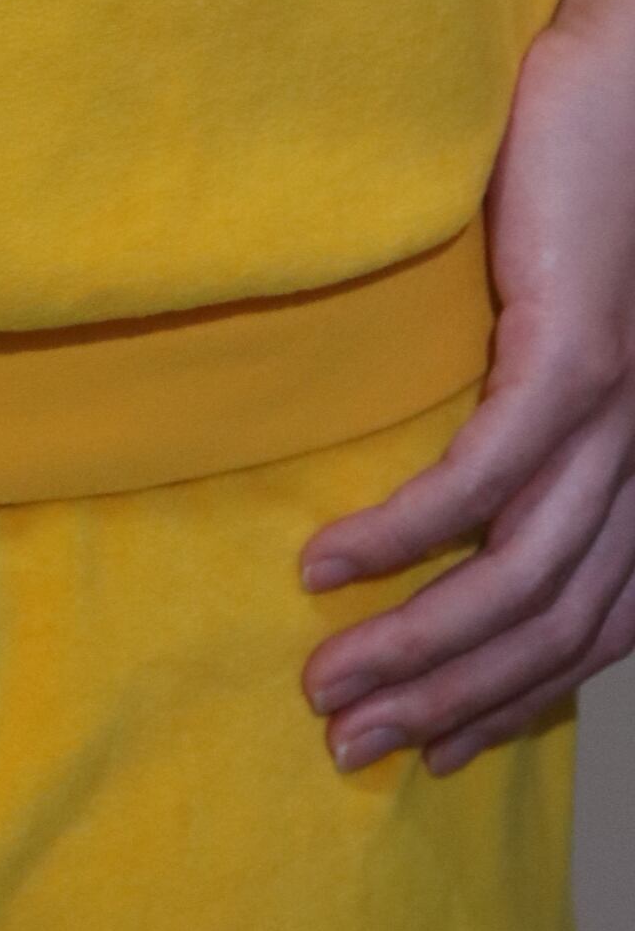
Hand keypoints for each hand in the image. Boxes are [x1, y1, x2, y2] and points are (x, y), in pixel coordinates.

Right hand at [301, 0, 634, 776]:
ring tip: (325, 682)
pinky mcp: (578, 353)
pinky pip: (483, 479)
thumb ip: (532, 412)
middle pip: (556, 629)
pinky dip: (402, 535)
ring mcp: (626, 411)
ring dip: (415, 646)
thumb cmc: (589, 181)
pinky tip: (329, 564)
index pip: (595, 631)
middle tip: (347, 744)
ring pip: (523, 578)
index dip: (512, 706)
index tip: (426, 750)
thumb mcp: (562, 324)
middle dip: (447, 704)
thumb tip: (445, 500)